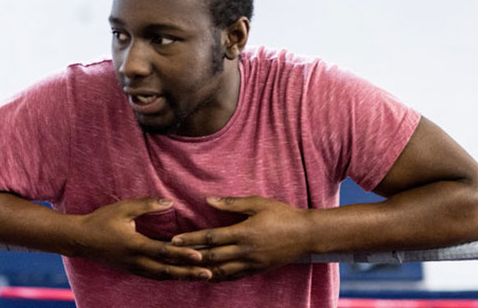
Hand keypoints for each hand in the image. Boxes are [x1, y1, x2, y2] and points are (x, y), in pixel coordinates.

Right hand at [69, 198, 211, 280]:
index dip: (182, 254)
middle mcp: (136, 261)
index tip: (199, 256)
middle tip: (209, 274)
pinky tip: (183, 276)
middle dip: (189, 272)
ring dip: (183, 277)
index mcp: (134, 245)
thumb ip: (147, 205)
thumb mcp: (124, 208)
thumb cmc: (102, 220)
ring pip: (162, 276)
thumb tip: (169, 202)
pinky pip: (155, 276)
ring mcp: (134, 268)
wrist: (80, 239)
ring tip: (202, 277)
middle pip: (167, 270)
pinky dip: (171, 277)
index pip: (163, 252)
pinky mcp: (132, 269)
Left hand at [170, 196, 314, 281]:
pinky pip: (232, 277)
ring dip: (200, 271)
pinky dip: (217, 277)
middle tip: (171, 258)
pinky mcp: (256, 270)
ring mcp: (250, 263)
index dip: (191, 240)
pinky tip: (206, 276)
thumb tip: (209, 200)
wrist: (306, 235)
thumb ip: (232, 204)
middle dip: (189, 257)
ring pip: (220, 271)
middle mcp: (245, 251)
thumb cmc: (282, 215)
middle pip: (211, 257)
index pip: (211, 238)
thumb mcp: (258, 204)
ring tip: (182, 271)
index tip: (174, 240)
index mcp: (244, 233)